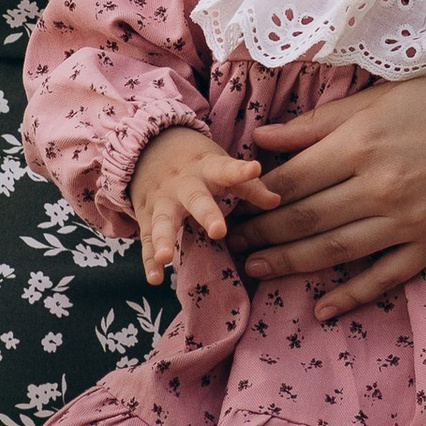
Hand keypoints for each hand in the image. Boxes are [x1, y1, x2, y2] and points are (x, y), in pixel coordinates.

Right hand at [127, 126, 279, 285]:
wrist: (149, 148)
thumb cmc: (197, 164)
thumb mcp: (220, 165)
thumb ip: (248, 186)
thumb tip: (277, 201)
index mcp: (206, 169)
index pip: (226, 169)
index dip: (241, 171)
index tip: (254, 168)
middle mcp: (183, 185)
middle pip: (195, 199)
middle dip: (206, 214)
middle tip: (218, 231)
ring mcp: (162, 202)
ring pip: (163, 221)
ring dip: (164, 239)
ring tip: (166, 257)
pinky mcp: (147, 218)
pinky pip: (148, 241)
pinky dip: (150, 261)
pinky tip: (155, 278)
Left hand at [230, 63, 425, 321]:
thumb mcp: (377, 99)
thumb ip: (317, 124)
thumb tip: (260, 140)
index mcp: (363, 142)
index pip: (292, 180)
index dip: (254, 198)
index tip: (228, 206)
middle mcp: (382, 185)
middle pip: (305, 219)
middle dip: (261, 234)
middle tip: (229, 245)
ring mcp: (409, 220)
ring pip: (335, 251)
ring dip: (289, 264)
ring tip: (256, 271)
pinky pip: (384, 278)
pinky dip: (351, 295)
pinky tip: (322, 308)